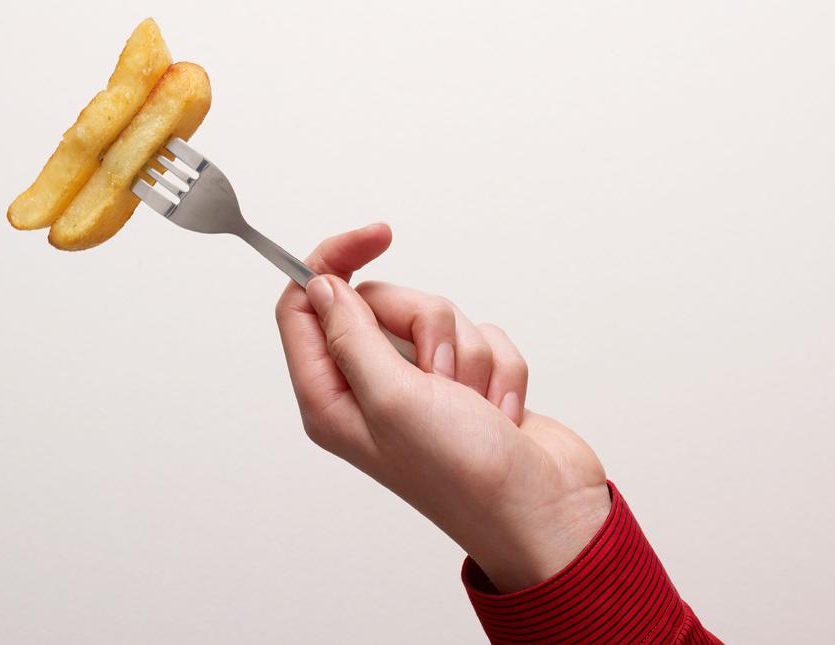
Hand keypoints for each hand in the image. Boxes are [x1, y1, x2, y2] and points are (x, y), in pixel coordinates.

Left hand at [275, 224, 610, 591]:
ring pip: (437, 316)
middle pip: (379, 303)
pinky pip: (482, 334)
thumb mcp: (392, 399)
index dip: (334, 262)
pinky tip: (500, 412)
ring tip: (475, 403)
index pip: (304, 307)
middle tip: (440, 376)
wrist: (544, 509)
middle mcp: (370, 387)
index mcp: (332, 397)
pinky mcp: (467, 381)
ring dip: (468, 354)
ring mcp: (420, 385)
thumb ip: (350, 334)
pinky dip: (500, 368)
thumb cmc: (464, 475)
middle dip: (425, 326)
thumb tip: (320, 286)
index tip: (378, 235)